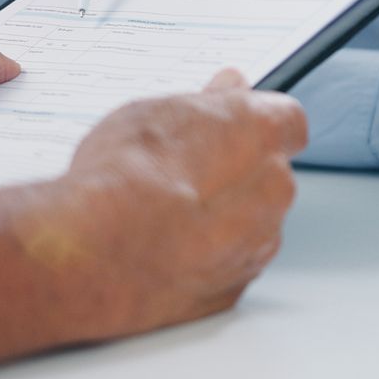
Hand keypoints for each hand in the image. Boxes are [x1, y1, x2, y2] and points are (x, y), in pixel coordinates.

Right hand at [23, 70, 307, 340]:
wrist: (92, 253)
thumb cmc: (121, 176)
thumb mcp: (155, 112)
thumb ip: (207, 102)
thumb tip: (228, 89)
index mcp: (261, 135)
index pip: (286, 120)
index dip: (252, 122)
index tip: (227, 125)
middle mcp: (273, 191)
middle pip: (268, 173)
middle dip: (236, 172)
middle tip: (181, 172)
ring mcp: (257, 245)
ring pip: (251, 223)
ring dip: (223, 219)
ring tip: (164, 215)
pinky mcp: (234, 289)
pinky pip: (230, 264)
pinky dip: (207, 258)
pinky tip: (165, 249)